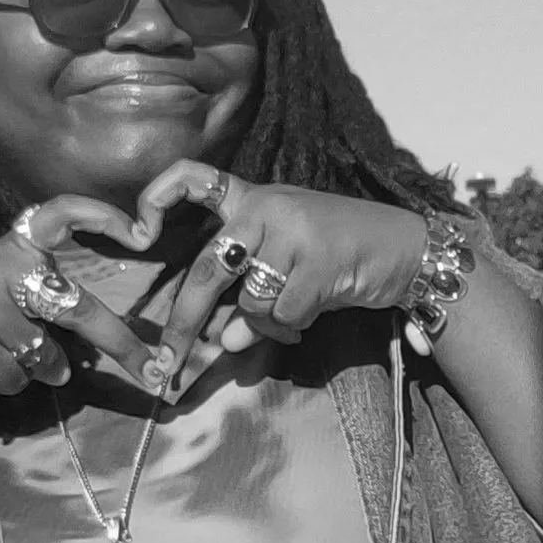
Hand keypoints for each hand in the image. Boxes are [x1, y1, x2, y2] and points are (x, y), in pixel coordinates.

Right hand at [0, 196, 176, 397]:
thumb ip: (22, 287)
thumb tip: (74, 333)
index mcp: (5, 246)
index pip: (57, 215)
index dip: (98, 216)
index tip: (138, 230)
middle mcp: (0, 270)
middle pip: (77, 307)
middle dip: (119, 343)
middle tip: (150, 368)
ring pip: (47, 356)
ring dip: (40, 369)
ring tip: (4, 354)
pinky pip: (15, 380)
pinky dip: (5, 383)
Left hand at [130, 166, 426, 398]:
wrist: (406, 249)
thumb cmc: (338, 255)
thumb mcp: (286, 268)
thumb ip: (249, 298)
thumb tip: (223, 340)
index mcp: (250, 199)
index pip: (191, 177)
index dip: (156, 197)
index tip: (137, 231)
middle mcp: (266, 206)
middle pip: (207, 268)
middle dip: (184, 324)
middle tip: (168, 365)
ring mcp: (293, 230)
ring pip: (250, 301)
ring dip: (264, 326)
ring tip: (288, 321)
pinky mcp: (318, 258)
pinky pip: (282, 314)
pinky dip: (290, 329)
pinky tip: (307, 320)